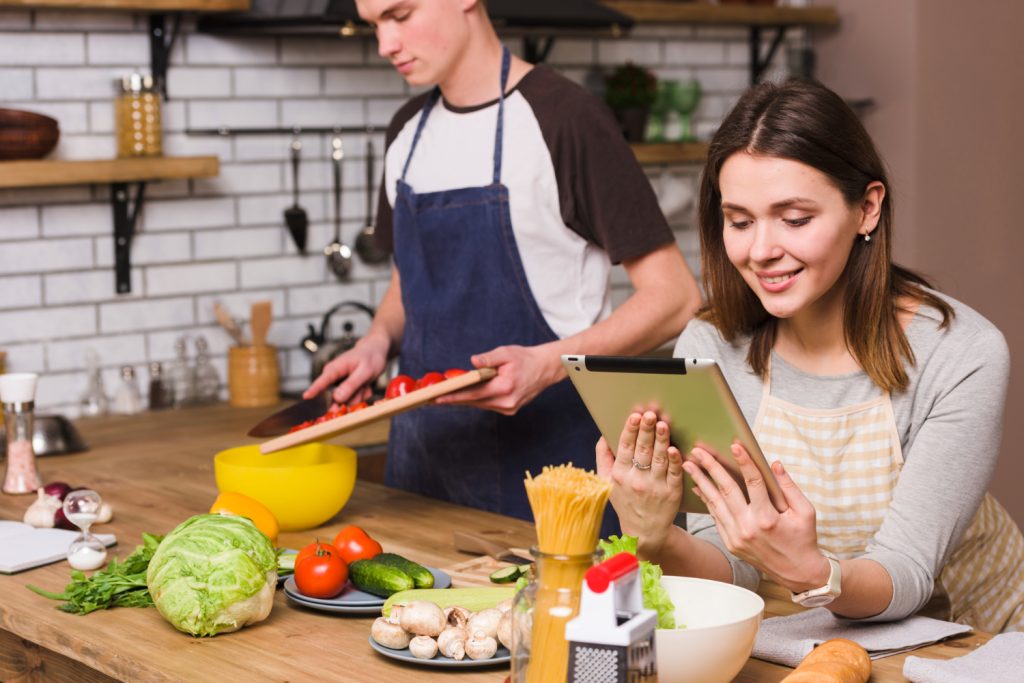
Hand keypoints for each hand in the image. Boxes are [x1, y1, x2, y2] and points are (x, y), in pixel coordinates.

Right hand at [303, 338, 387, 404]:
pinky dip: (361, 394)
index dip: (313, 390)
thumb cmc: (370, 357)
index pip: (322, 381)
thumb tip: (337, 398)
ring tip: (365, 383)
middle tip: (363, 387)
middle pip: (336, 398)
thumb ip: (351, 385)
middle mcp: (333, 377)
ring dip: (359, 395)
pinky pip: (352, 399)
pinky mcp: (344, 389)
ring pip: (347, 400)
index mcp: (335, 369)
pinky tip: (365, 385)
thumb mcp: (365, 371)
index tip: (305, 397)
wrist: (376, 351)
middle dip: (352, 397)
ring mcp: (338, 384)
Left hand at [435, 344, 559, 414]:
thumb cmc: (524, 358)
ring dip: (464, 400)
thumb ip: (488, 358)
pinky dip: (477, 400)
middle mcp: (507, 402)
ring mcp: (509, 408)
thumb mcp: (506, 353)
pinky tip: (465, 395)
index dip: (454, 397)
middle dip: (455, 399)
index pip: (474, 394)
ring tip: (445, 396)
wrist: (544, 368)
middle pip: (474, 402)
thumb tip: (473, 361)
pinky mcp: (510, 409)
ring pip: (480, 404)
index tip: (438, 398)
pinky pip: (487, 405)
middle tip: (434, 398)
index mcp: (505, 387)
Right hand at [596, 411, 684, 557]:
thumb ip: (603, 458)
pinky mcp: (672, 493)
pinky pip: (674, 474)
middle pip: (642, 451)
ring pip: (659, 459)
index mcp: (620, 475)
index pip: (625, 448)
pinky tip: (674, 449)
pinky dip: (675, 461)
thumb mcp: (607, 482)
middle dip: (646, 431)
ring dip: (661, 441)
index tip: (635, 416)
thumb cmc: (625, 501)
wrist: (644, 530)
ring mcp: (655, 487)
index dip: (630, 431)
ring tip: (663, 425)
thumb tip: (603, 435)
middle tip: (650, 415)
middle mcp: (637, 481)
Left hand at [684, 443, 824, 589]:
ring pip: (715, 503)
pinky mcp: (730, 543)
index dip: (745, 462)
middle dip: (711, 467)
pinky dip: (707, 500)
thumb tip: (775, 464)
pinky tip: (698, 486)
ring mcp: (736, 537)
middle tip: (698, 451)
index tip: (735, 445)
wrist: (798, 573)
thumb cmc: (804, 539)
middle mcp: (748, 528)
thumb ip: (789, 487)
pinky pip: (716, 517)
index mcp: (767, 518)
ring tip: (689, 465)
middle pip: (726, 490)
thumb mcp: (805, 512)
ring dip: (701, 482)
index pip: (753, 483)